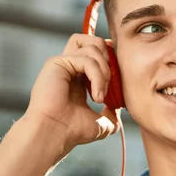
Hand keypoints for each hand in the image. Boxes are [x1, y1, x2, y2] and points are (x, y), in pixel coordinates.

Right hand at [25, 34, 119, 157]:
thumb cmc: (74, 131)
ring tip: (102, 94)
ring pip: (93, 46)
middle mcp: (69, 65)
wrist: (56, 135)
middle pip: (95, 40)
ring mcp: (63, 62)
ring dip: (105, 71)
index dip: (112, 59)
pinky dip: (98, 77)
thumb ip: (111, 113)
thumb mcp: (102, 122)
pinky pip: (87, 59)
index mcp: (78, 75)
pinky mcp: (57, 62)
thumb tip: (118, 109)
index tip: (119, 78)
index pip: (98, 52)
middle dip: (110, 60)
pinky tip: (97, 96)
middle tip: (111, 84)